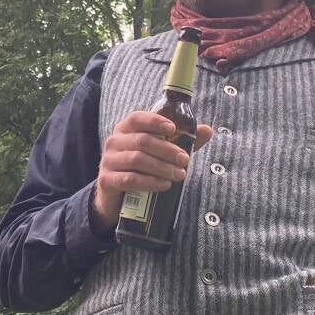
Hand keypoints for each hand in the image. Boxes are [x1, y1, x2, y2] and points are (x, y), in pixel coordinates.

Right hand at [90, 111, 211, 233]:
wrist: (116, 196)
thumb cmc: (141, 167)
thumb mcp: (160, 152)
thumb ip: (182, 141)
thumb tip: (207, 130)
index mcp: (126, 129)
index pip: (137, 118)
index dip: (155, 121)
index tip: (173, 128)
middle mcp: (114, 141)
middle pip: (142, 141)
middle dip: (167, 150)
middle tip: (185, 160)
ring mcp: (108, 161)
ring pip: (137, 160)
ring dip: (162, 167)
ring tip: (179, 175)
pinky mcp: (107, 180)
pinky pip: (130, 179)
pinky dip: (150, 182)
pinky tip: (164, 185)